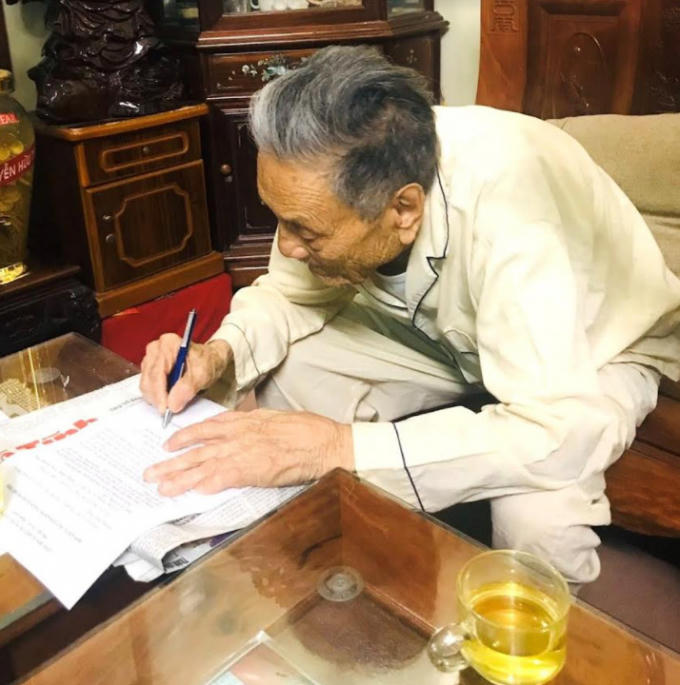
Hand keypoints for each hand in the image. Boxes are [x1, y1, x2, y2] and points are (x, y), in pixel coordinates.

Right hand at [140, 334, 232, 413]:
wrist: (210, 359)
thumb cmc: (207, 362)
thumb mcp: (203, 374)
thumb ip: (187, 388)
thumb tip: (173, 403)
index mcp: (168, 344)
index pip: (157, 372)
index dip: (159, 392)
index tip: (164, 408)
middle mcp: (156, 348)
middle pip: (148, 378)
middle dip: (157, 396)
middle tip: (168, 410)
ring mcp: (151, 357)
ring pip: (146, 383)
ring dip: (156, 396)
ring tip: (170, 403)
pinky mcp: (150, 367)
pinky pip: (148, 384)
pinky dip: (156, 394)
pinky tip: (167, 398)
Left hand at [143, 409, 353, 495]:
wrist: (324, 442)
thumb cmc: (307, 430)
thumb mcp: (276, 418)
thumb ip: (255, 425)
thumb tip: (243, 432)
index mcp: (245, 421)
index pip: (207, 427)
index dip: (185, 436)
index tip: (169, 444)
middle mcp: (239, 434)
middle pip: (198, 448)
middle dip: (172, 461)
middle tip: (150, 472)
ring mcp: (245, 452)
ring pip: (204, 464)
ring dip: (180, 477)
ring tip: (160, 486)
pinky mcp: (253, 470)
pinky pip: (223, 478)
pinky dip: (206, 485)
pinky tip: (191, 493)